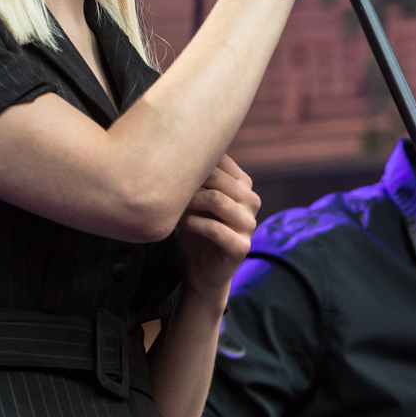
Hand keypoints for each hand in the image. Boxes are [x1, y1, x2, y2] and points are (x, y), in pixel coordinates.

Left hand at [176, 155, 259, 300]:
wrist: (202, 271)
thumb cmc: (195, 230)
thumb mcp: (195, 200)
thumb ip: (194, 178)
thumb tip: (169, 144)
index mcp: (243, 185)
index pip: (221, 161)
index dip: (193, 161)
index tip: (168, 166)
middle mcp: (251, 201)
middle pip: (218, 178)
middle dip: (189, 181)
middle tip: (164, 187)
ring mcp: (249, 224)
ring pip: (216, 200)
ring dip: (188, 202)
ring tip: (171, 207)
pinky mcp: (241, 247)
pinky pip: (214, 228)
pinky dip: (191, 223)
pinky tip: (178, 224)